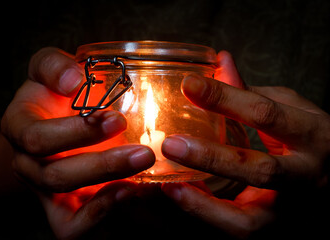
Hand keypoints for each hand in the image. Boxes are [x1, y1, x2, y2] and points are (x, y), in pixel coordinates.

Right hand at [1, 47, 154, 238]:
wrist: (49, 123)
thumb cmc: (52, 95)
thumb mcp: (47, 68)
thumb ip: (55, 67)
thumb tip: (74, 80)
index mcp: (19, 128)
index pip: (38, 138)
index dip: (77, 132)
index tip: (115, 118)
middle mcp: (28, 164)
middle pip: (58, 176)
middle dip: (103, 165)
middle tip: (144, 152)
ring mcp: (44, 191)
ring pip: (68, 206)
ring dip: (109, 193)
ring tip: (143, 172)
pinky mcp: (62, 209)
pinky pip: (73, 228)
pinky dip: (102, 215)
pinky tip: (130, 191)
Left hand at [161, 51, 329, 237]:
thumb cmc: (312, 139)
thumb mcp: (291, 108)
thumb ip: (252, 92)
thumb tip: (219, 61)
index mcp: (314, 135)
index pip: (265, 114)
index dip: (225, 97)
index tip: (188, 85)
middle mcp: (309, 176)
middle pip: (261, 170)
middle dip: (212, 157)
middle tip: (171, 144)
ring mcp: (294, 211)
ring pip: (249, 222)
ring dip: (204, 205)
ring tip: (170, 186)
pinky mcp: (278, 232)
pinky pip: (238, 232)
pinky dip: (207, 218)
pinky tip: (182, 197)